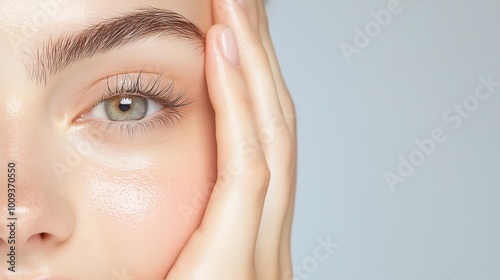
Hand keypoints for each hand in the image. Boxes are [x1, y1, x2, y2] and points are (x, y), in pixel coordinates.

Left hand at [166, 0, 295, 277]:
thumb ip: (182, 233)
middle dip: (262, 62)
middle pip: (277, 130)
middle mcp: (270, 244)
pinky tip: (223, 51)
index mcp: (255, 245)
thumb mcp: (174, 269)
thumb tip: (165, 198)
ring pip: (270, 136)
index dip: (257, 86)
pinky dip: (236, 103)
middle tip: (247, 6)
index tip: (239, 37)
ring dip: (253, 65)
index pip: (265, 148)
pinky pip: (245, 166)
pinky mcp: (238, 262)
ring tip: (235, 7)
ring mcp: (264, 254)